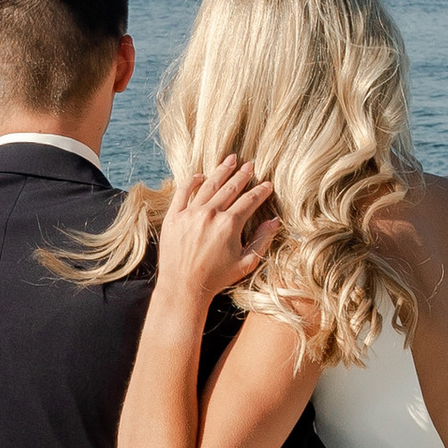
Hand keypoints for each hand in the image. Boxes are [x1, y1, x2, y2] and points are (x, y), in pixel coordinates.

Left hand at [156, 153, 279, 307]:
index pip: (250, 200)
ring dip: (221, 171)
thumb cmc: (217, 278)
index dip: (261, 191)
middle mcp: (210, 214)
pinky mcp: (173, 217)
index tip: (267, 184)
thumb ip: (262, 240)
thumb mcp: (246, 263)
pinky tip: (199, 175)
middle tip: (250, 165)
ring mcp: (189, 214)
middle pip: (230, 187)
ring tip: (230, 160)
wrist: (183, 287)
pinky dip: (191, 181)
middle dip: (242, 175)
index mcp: (229, 224)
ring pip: (208, 185)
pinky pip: (182, 192)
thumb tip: (274, 221)